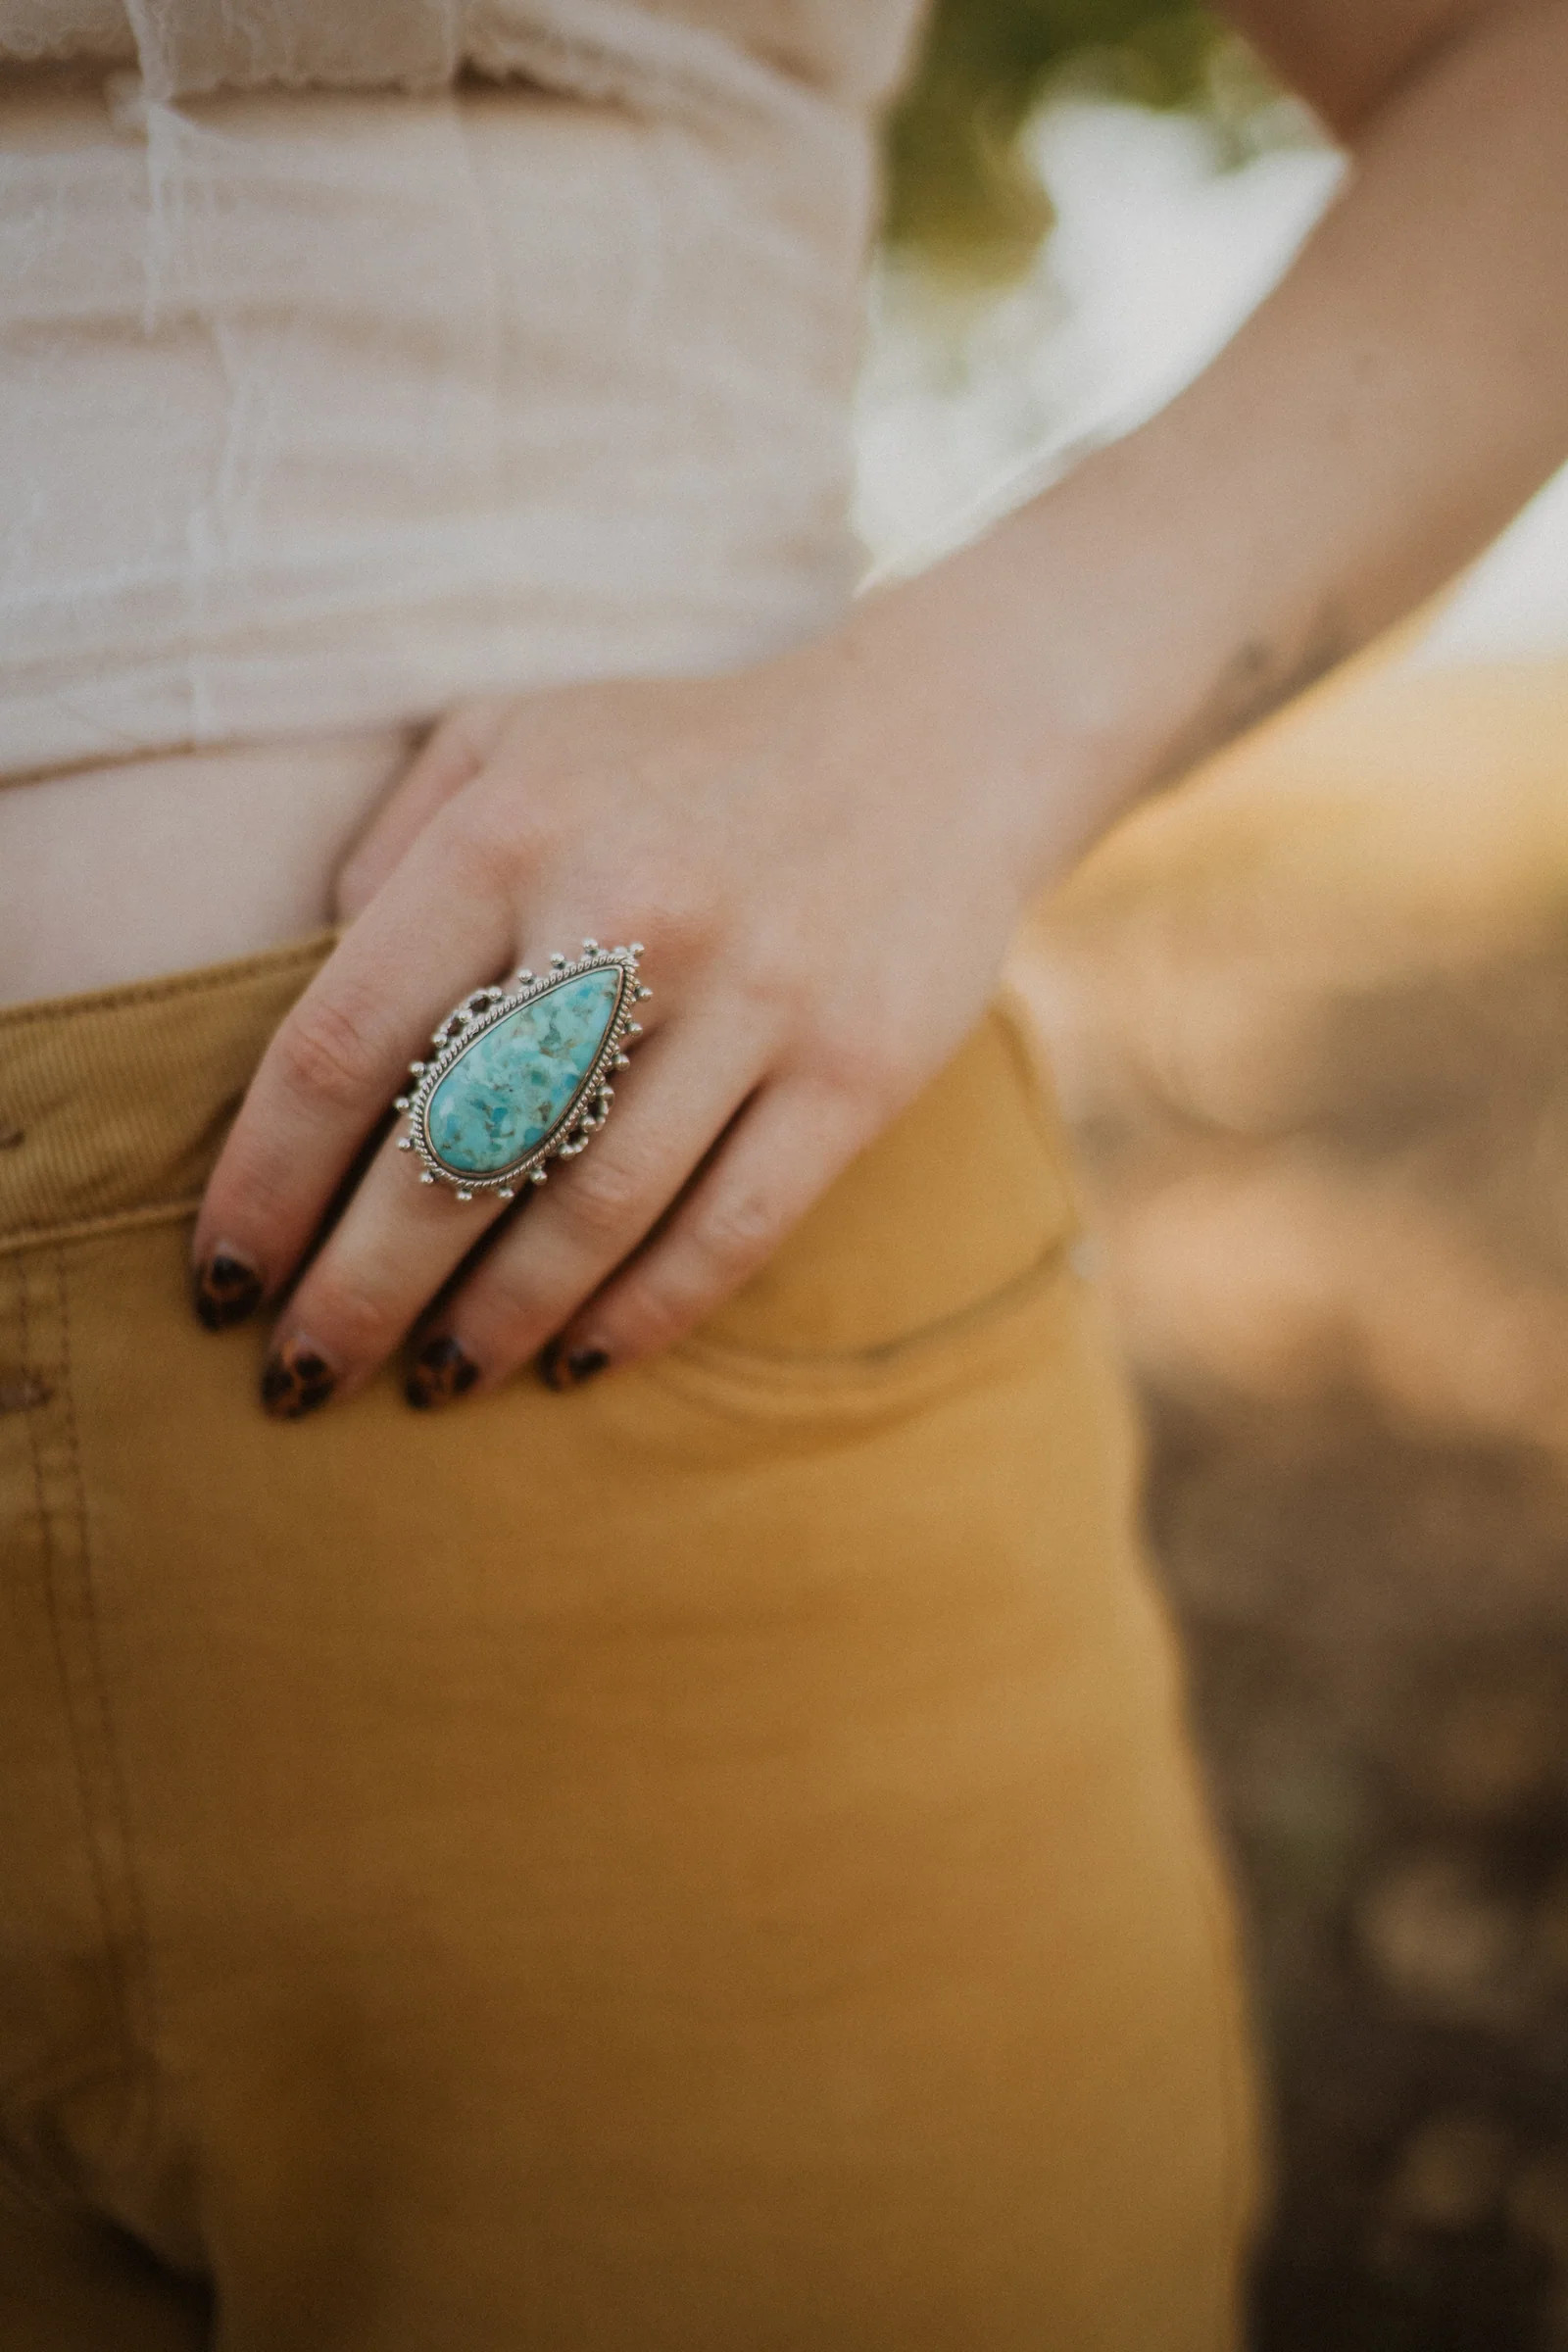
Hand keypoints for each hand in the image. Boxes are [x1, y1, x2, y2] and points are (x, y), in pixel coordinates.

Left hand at [191, 612, 1060, 1413]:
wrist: (933, 739)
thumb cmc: (682, 759)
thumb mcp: (516, 740)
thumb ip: (395, 848)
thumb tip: (304, 992)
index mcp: (511, 831)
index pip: (342, 1045)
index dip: (263, 1183)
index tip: (218, 1279)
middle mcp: (625, 915)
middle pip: (451, 1158)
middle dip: (354, 1293)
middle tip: (299, 1375)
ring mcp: (753, 1000)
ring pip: (589, 1214)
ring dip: (493, 1323)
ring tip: (434, 1381)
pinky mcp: (854, 1072)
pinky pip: (728, 1231)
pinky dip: (645, 1315)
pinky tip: (582, 1361)